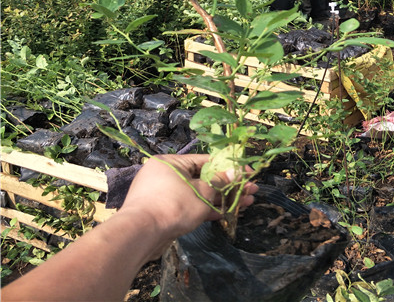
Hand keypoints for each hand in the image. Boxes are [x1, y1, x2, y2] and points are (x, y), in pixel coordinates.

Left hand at [120, 154, 256, 258]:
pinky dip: (206, 210)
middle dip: (228, 186)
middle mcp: (167, 175)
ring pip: (198, 194)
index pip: (206, 161)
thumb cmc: (172, 205)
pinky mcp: (164, 213)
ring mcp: (164, 195)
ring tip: (246, 202)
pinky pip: (189, 207)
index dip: (229, 168)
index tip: (246, 173)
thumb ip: (221, 183)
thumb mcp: (202, 192)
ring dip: (221, 199)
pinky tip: (226, 214)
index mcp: (172, 163)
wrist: (140, 236)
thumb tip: (237, 173)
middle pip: (204, 178)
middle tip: (250, 190)